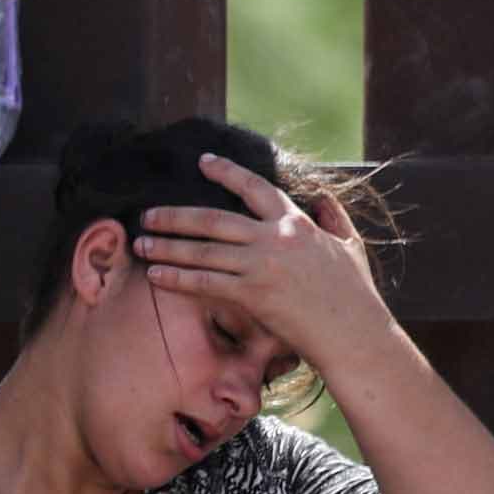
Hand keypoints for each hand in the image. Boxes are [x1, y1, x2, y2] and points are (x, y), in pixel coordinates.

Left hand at [136, 152, 389, 368]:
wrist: (353, 331)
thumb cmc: (354, 293)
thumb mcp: (350, 246)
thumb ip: (333, 219)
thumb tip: (323, 200)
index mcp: (297, 222)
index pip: (256, 187)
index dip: (227, 172)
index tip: (202, 162)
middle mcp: (275, 238)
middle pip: (214, 219)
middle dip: (175, 216)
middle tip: (147, 214)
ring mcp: (262, 265)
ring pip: (203, 251)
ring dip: (166, 247)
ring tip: (140, 244)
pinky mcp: (252, 294)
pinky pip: (204, 283)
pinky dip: (177, 278)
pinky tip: (155, 275)